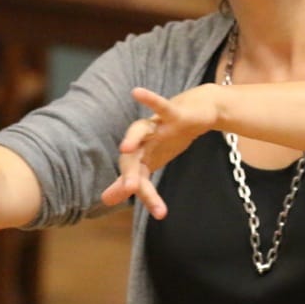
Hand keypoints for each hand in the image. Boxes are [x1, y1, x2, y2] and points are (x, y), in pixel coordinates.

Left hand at [100, 85, 218, 218]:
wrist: (199, 110)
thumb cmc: (174, 135)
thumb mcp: (155, 161)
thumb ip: (134, 180)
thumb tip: (105, 201)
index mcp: (142, 155)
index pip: (138, 178)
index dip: (142, 194)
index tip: (153, 211)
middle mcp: (144, 140)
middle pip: (133, 157)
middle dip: (130, 173)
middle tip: (129, 189)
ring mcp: (157, 125)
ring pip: (139, 131)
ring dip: (132, 139)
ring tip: (124, 150)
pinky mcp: (173, 112)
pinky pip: (161, 106)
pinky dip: (150, 100)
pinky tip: (136, 92)